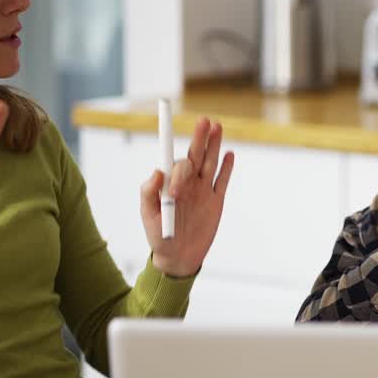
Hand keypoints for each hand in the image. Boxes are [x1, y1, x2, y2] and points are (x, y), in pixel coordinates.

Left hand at [141, 117, 234, 276]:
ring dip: (213, 146)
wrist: (178, 256)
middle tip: (205, 121)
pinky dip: (226, 168)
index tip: (174, 136)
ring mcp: (202, 191)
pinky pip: (222, 181)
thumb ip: (149, 193)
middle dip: (199, 138)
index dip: (176, 150)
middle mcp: (187, 183)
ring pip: (209, 163)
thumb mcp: (149, 216)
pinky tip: (229, 154)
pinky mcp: (216, 201)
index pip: (174, 162)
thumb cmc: (159, 236)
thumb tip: (158, 171)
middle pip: (195, 156)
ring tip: (217, 127)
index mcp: (169, 184)